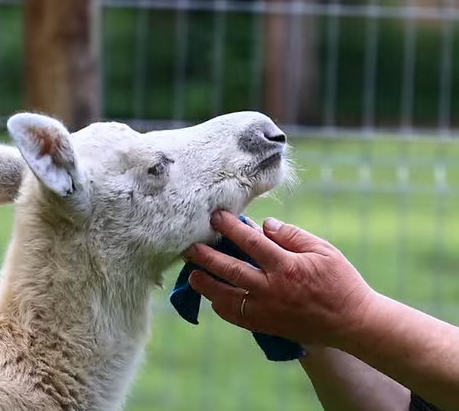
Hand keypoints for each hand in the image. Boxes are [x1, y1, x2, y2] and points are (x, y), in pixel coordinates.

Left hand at [184, 211, 378, 346]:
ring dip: (207, 285)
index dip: (231, 227)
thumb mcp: (323, 250)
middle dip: (207, 257)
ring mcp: (267, 310)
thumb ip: (292, 235)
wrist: (353, 322)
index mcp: (287, 267)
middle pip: (230, 270)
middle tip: (189, 246)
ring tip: (193, 273)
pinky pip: (237, 317)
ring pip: (227, 297)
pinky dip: (223, 307)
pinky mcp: (267, 326)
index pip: (251, 242)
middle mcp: (272, 289)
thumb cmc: (341, 281)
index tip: (215, 216)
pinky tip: (214, 297)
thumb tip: (264, 224)